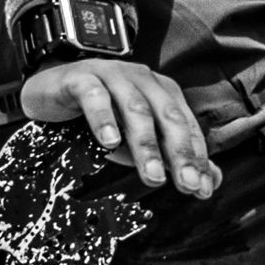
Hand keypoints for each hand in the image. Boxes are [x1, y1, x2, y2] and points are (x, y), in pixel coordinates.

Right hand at [19, 59, 215, 197]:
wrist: (53, 89)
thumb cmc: (103, 116)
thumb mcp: (140, 141)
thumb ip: (173, 158)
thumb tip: (211, 182)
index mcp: (163, 93)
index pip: (186, 127)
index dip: (196, 158)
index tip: (203, 189)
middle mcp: (143, 81)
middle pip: (167, 117)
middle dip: (180, 153)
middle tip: (186, 185)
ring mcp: (113, 75)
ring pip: (135, 109)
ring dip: (146, 144)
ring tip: (153, 176)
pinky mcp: (81, 78)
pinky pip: (95, 96)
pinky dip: (103, 118)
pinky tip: (108, 142)